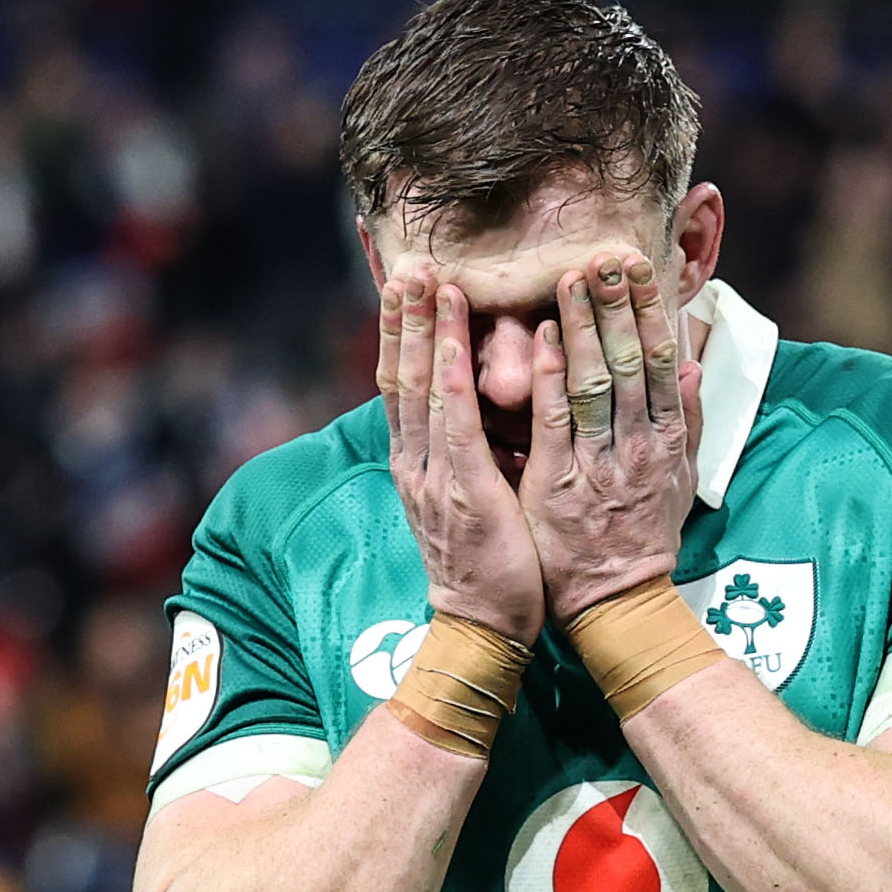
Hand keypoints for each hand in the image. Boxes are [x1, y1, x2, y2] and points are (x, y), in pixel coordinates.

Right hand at [379, 265, 543, 643]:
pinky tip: (456, 338)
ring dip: (426, 330)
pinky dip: (454, 375)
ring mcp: (433, 476)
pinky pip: (456, 423)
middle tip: (408, 263)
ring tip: (427, 280)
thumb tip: (478, 416)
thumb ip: (468, 455)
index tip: (407, 286)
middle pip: (402, 376)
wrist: (482, 628)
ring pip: (424, 389)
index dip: (403, 334)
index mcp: (418, 465)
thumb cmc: (489, 568)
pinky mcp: (463, 491)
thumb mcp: (468, 501)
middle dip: (406, 318)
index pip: (402, 386)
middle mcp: (415, 463)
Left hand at [521, 251, 701, 621]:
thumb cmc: (644, 539)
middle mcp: (638, 446)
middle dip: (618, 303)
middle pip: (632, 361)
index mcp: (668, 439)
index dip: (652, 309)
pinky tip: (540, 339)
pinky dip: (550, 378)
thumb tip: (699, 364)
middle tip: (607, 251)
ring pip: (594, 382)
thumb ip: (690, 420)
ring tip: (572, 277)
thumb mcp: (683, 480)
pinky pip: (556, 423)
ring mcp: (599, 463)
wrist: (616, 604)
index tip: (641, 265)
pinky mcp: (559, 484)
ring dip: (582, 327)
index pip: (664, 360)